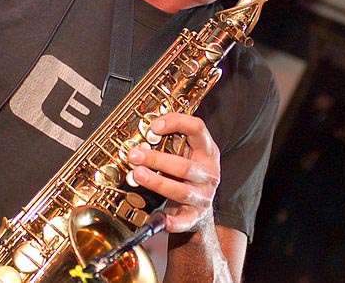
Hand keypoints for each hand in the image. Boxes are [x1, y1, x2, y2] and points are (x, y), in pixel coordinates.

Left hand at [127, 112, 220, 232]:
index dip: (176, 123)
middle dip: (156, 159)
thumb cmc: (186, 174)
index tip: (153, 128)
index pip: (197, 128)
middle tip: (134, 155)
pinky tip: (161, 219)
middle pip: (184, 166)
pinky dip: (173, 221)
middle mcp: (209, 173)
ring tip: (136, 175)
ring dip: (156, 182)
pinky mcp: (196, 216)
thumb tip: (144, 132)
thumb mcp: (185, 153)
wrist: (198, 208)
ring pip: (181, 191)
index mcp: (208, 151)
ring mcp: (204, 196)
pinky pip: (184, 220)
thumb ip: (170, 141)